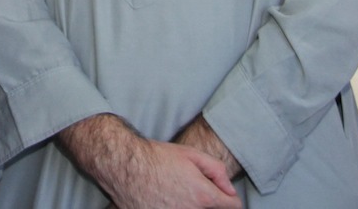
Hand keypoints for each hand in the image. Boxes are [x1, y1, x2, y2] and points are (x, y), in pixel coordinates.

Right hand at [59, 114, 240, 208]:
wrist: (124, 165)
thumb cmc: (156, 157)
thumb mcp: (190, 154)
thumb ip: (217, 170)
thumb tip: (230, 189)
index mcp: (203, 196)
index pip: (233, 206)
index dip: (229, 198)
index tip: (221, 193)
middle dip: (207, 202)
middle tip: (193, 190)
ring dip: (189, 205)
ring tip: (175, 193)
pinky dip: (172, 207)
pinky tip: (164, 199)